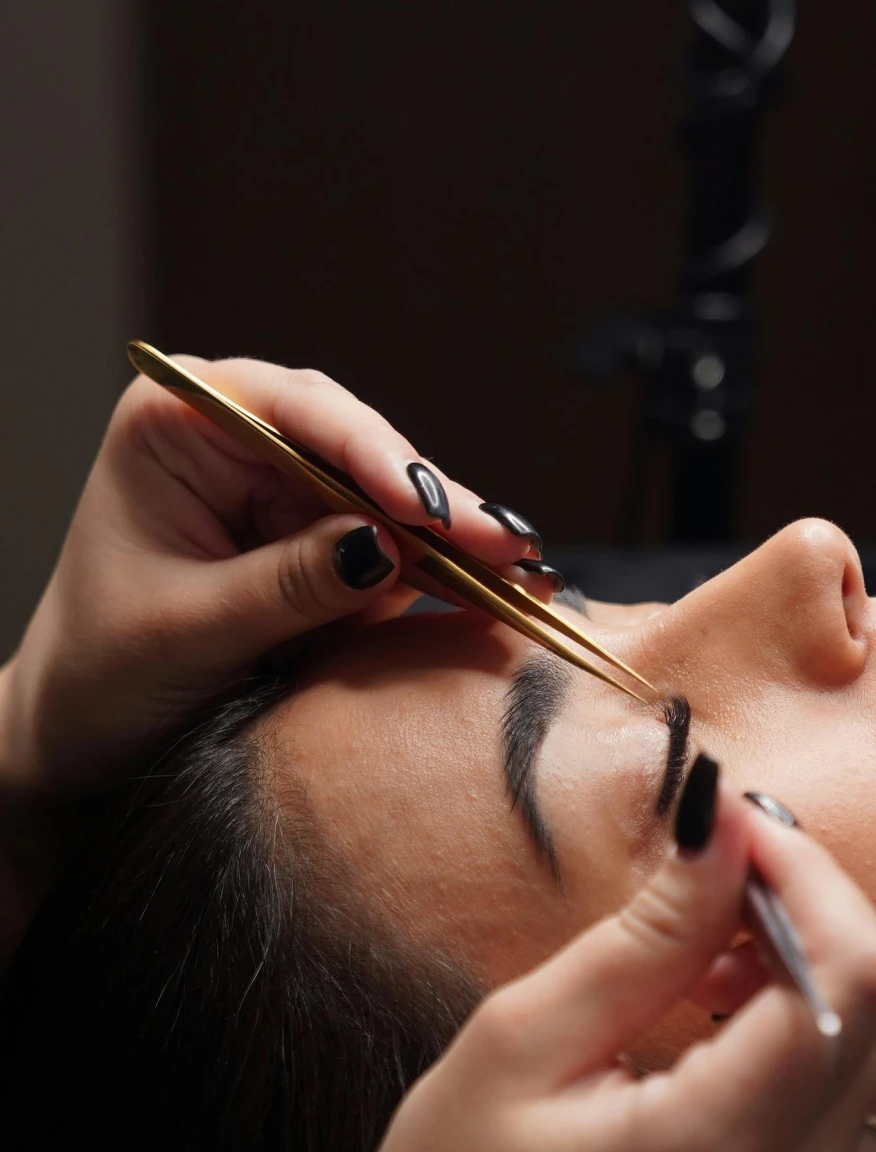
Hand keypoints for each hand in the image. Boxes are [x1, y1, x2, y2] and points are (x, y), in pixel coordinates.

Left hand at [0, 354, 543, 804]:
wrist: (78, 738)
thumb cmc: (99, 674)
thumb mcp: (191, 629)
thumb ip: (289, 584)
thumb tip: (383, 545)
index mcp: (176, 423)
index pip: (292, 413)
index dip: (371, 454)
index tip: (426, 506)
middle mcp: (235, 440)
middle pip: (357, 447)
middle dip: (432, 500)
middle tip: (505, 544)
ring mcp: (281, 491)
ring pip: (386, 496)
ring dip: (453, 537)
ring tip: (520, 570)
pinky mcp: (315, 543)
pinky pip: (391, 547)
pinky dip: (442, 573)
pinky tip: (498, 590)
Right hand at [254, 780, 875, 1151]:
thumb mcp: (518, 1046)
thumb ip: (645, 935)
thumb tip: (728, 818)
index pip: (856, 972)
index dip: (810, 876)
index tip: (729, 830)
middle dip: (824, 915)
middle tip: (714, 886)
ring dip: (835, 978)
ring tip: (717, 962)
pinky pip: (874, 1113)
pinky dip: (832, 1042)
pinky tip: (732, 1029)